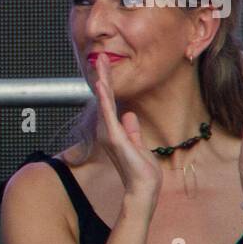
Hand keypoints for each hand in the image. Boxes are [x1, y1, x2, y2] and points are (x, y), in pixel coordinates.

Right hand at [93, 53, 161, 210]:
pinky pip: (107, 113)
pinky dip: (104, 98)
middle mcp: (107, 130)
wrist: (143, 187)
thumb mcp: (139, 145)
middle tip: (100, 56)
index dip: (108, 84)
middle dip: (103, 76)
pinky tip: (102, 84)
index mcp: (114, 131)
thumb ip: (132, 130)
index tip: (107, 67)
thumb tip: (129, 115)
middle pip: (104, 98)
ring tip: (99, 63)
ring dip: (102, 81)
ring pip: (104, 101)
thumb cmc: (141, 171)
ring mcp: (109, 133)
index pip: (110, 102)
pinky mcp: (114, 137)